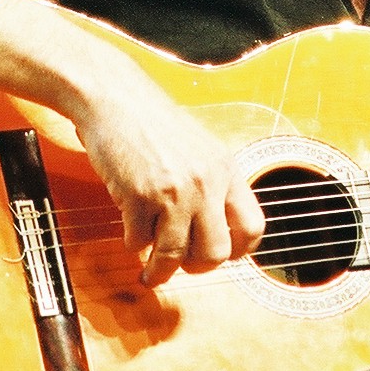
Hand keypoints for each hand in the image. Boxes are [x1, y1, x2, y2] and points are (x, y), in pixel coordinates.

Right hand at [63, 60, 265, 287]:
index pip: (252, 226)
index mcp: (226, 169)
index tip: (223, 256)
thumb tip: (217, 229)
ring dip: (160, 271)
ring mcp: (173, 191)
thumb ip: (213, 183)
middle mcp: (206, 183)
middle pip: (217, 253)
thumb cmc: (154, 121)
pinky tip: (132, 231)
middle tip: (184, 265)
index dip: (238, 250)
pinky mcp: (139, 196)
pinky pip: (138, 242)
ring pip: (176, 256)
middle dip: (198, 268)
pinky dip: (133, 243)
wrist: (117, 98)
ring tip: (152, 272)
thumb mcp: (200, 148)